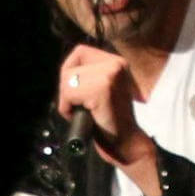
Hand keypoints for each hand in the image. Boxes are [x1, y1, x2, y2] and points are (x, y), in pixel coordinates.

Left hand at [57, 45, 155, 170]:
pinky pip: (69, 93)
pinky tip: (84, 117)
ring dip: (67, 100)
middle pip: (70, 67)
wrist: (127, 143)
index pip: (80, 52)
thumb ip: (91, 75)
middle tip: (81, 107)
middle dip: (67, 90)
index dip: (70, 71)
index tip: (77, 93)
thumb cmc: (112, 121)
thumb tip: (67, 70)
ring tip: (83, 112)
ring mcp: (110, 74)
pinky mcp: (103, 89)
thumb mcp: (103, 89)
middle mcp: (116, 64)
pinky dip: (68, 108)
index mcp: (117, 62)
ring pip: (67, 79)